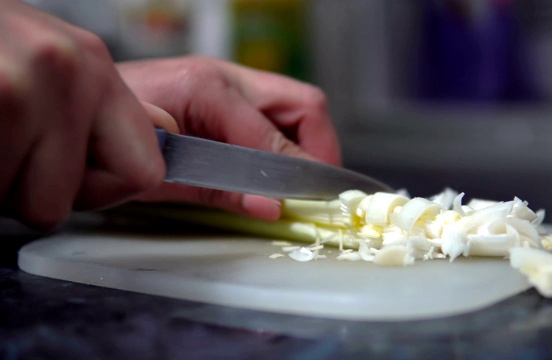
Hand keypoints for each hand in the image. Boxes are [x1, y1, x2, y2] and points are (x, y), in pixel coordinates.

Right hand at [0, 1, 167, 228]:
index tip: (63, 169)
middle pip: (60, 203)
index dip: (96, 188)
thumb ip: (100, 106)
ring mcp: (11, 90)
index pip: (142, 173)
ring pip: (13, 206)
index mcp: (90, 64)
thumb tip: (163, 132)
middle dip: (20, 187)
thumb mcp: (46, 61)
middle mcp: (60, 71)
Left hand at [117, 56, 341, 219]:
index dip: (296, 172)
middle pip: (304, 104)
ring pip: (295, 106)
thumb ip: (221, 189)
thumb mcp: (163, 176)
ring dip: (304, 145)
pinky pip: (273, 114)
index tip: (307, 203)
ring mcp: (226, 82)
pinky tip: (271, 168)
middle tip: (312, 190)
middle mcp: (223, 78)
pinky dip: (284, 142)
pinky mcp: (224, 94)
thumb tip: (272, 206)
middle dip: (318, 149)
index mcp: (205, 89)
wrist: (79, 120)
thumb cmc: (107, 142)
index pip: (272, 134)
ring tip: (295, 183)